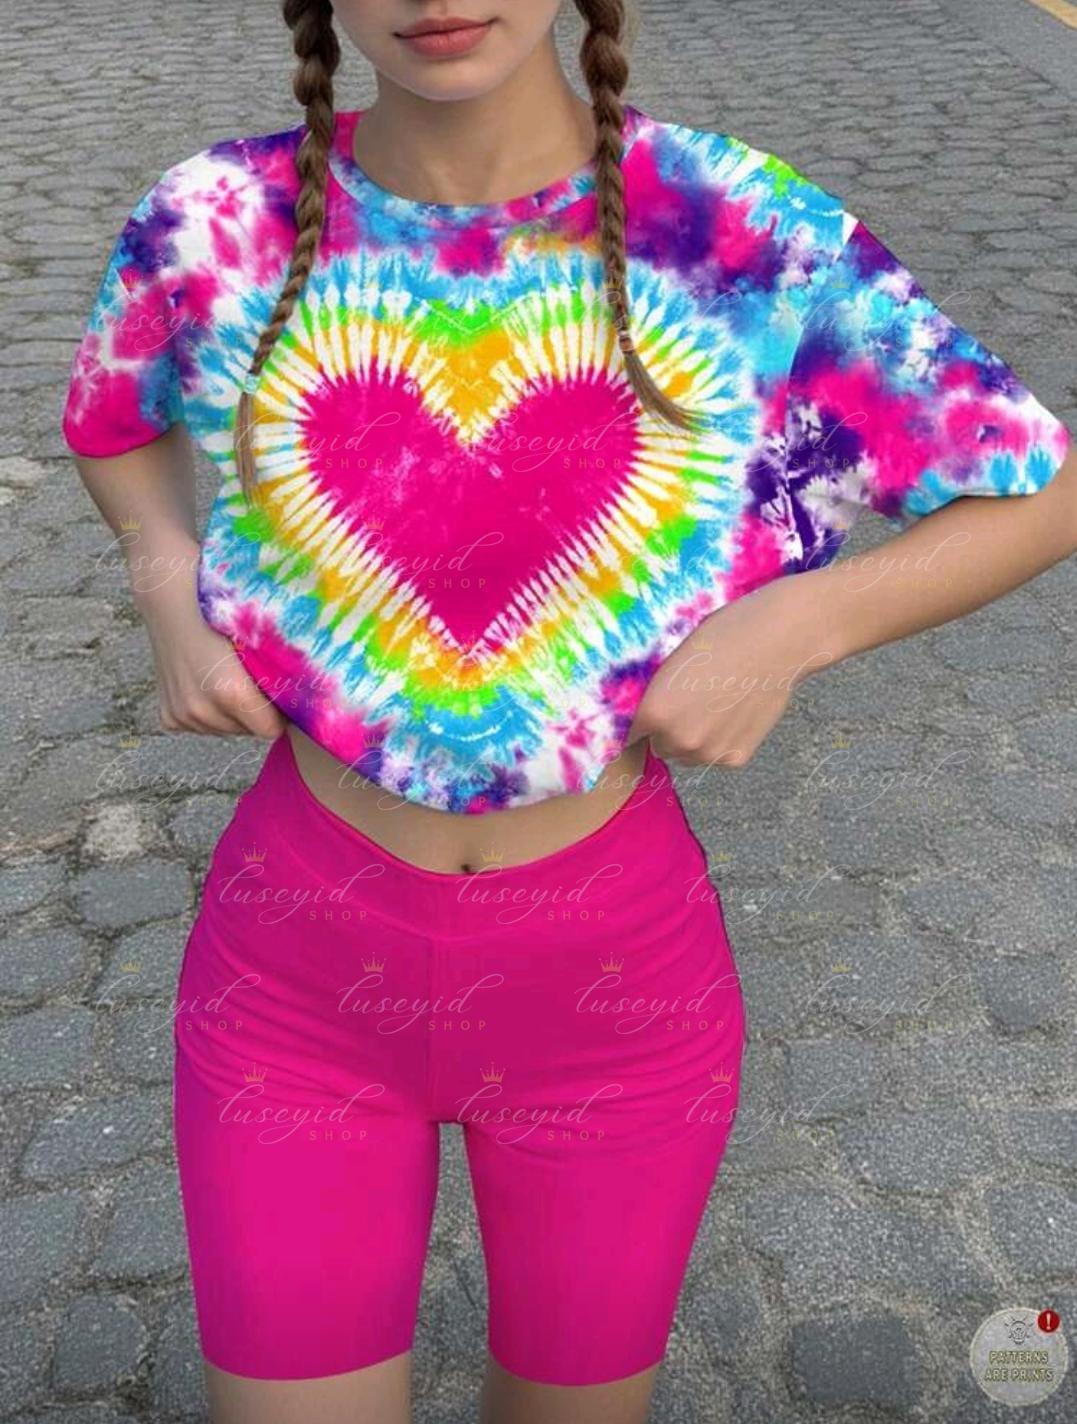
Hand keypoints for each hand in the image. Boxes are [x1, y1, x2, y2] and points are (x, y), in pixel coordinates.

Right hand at [134, 550, 286, 739]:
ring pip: (224, 730)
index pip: (271, 730)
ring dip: (230, 713)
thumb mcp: (258, 642)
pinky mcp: (168, 717)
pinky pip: (200, 726)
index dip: (279, 714)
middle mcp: (204, 711)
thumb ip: (280, 673)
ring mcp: (182, 716)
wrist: (172, 603)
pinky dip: (206, 710)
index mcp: (231, 694)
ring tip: (224, 678)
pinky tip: (203, 683)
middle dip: (254, 712)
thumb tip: (310, 698)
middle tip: (250, 680)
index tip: (279, 695)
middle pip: (247, 731)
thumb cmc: (221, 615)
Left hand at [626, 575, 842, 767]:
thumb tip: (644, 717)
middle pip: (660, 746)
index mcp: (653, 713)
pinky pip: (717, 755)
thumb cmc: (721, 637)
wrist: (775, 641)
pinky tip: (737, 712)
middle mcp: (677, 741)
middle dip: (669, 730)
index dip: (641, 722)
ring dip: (696, 739)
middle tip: (692, 701)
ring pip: (689, 755)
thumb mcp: (671, 661)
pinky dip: (724, 741)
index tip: (651, 715)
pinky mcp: (736, 758)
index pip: (630, 734)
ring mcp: (708, 753)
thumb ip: (655, 695)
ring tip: (717, 705)